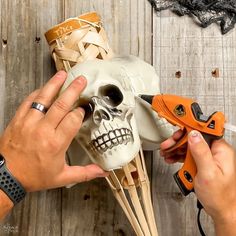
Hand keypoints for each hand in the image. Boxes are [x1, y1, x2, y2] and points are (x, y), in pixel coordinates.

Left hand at [0, 71, 107, 192]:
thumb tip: (103, 172)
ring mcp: (29, 123)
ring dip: (54, 85)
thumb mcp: (62, 177)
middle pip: (61, 105)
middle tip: (81, 80)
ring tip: (62, 74)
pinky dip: (37, 93)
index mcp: (56, 143)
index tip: (85, 109)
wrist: (6, 177)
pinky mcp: (18, 120)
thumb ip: (85, 173)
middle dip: (73, 90)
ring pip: (44, 99)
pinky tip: (44, 88)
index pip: (73, 120)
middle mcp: (43, 130)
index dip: (81, 112)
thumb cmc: (34, 176)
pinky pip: (28, 102)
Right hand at [160, 130, 235, 233]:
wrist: (220, 210)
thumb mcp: (208, 173)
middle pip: (193, 138)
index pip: (204, 131)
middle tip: (168, 144)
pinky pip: (188, 155)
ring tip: (166, 152)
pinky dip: (178, 156)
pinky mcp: (201, 163)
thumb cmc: (219, 196)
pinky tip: (171, 157)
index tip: (180, 121)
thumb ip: (200, 152)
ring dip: (176, 148)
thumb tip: (193, 134)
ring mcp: (207, 157)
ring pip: (189, 146)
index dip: (191, 125)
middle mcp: (214, 151)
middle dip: (179, 140)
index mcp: (220, 150)